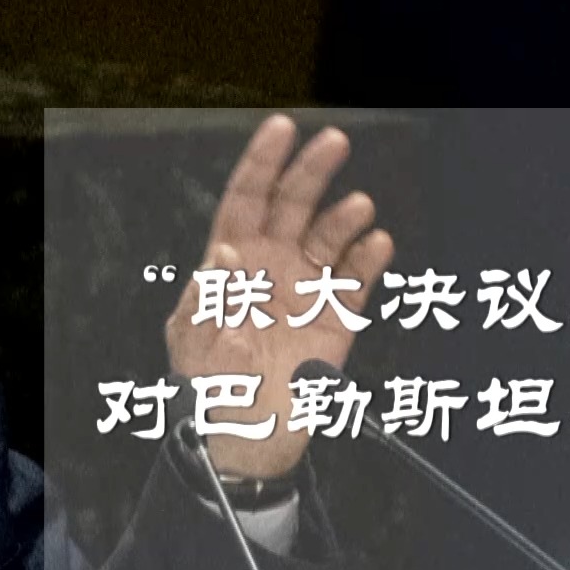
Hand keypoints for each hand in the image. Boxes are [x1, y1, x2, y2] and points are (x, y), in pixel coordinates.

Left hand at [167, 114, 394, 478]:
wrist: (247, 440)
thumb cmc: (208, 388)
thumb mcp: (192, 343)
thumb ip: (206, 297)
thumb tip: (225, 253)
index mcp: (231, 263)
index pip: (246, 199)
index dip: (262, 163)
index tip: (281, 129)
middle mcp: (272, 266)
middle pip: (293, 205)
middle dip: (311, 172)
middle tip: (332, 142)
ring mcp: (306, 290)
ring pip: (330, 238)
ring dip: (344, 217)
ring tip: (359, 207)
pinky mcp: (337, 319)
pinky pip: (356, 281)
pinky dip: (368, 259)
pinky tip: (377, 242)